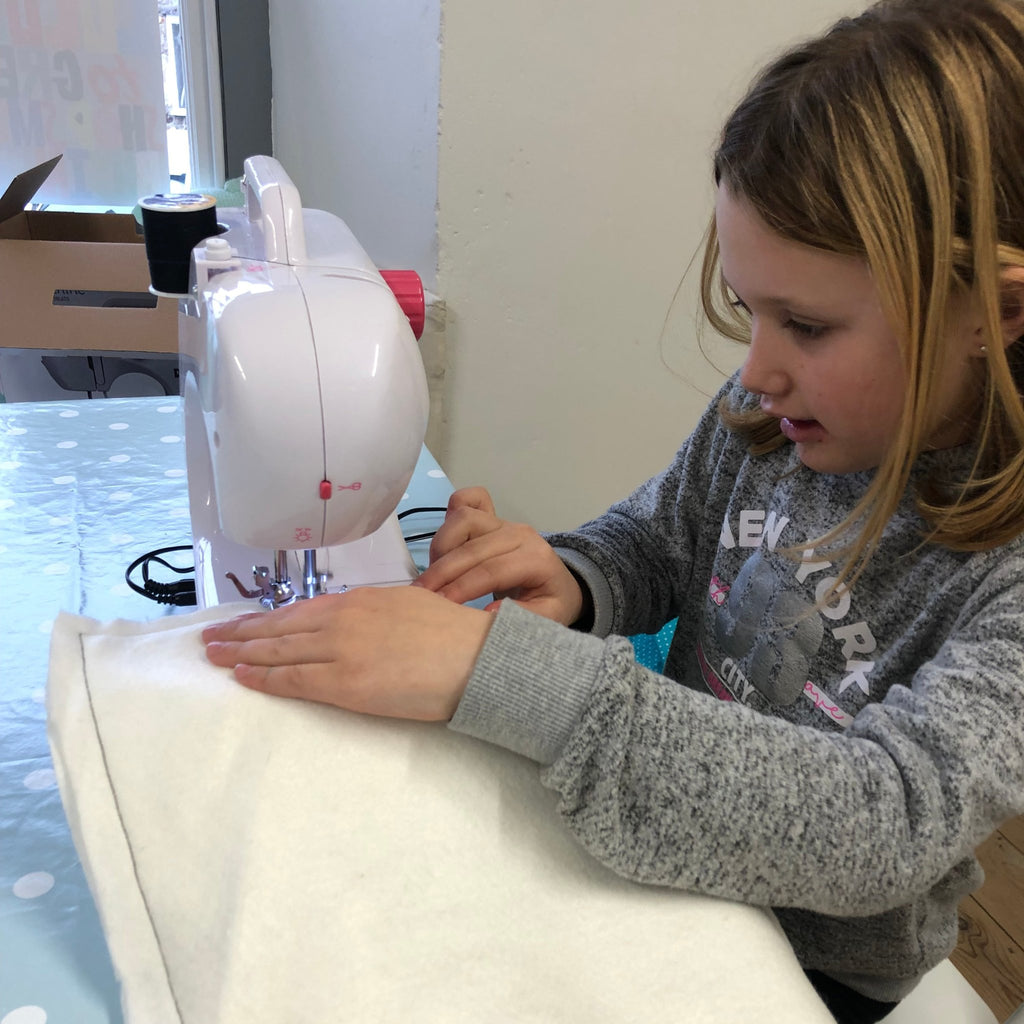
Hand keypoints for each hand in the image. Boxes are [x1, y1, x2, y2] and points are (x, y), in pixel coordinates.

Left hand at [202, 585, 493, 720]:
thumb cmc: (453, 634)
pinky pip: (294, 680)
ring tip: (214, 656)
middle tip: (210, 638)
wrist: (476, 657)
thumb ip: (375, 612)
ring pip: (278, 652)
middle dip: (241, 633)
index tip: (244, 622)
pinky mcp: (345, 684)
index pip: (300, 609)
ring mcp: (341, 651)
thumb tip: (354, 622)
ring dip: (242, 654)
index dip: (267, 617)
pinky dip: (264, 678)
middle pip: (279, 627)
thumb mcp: (409, 605)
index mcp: (360, 600)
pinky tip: (243, 677)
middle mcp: (342, 620)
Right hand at [413, 486, 583, 624]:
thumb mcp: (548, 618)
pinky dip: (450, 515)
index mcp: (536, 559)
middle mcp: (519, 534)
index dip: (462, 587)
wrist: (558, 582)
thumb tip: (490, 611)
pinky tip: (443, 545)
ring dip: (442, 547)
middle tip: (422, 597)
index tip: (440, 606)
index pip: (492, 570)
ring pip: (464, 519)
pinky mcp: (490, 516)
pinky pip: (466, 500)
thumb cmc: (550, 601)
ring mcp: (502, 521)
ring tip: (433, 575)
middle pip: (473, 547)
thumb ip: (522, 618)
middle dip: (443, 572)